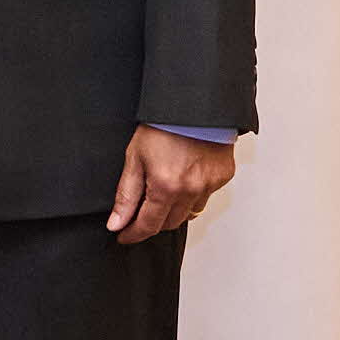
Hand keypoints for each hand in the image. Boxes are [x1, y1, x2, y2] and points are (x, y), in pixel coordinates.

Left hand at [106, 125, 234, 243]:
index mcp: (166, 187)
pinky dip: (193, 195)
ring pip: (189, 213)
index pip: (148, 226)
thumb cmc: (164, 124)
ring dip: (174, 210)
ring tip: (163, 194)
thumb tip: (116, 223)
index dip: (133, 234)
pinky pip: (205, 197)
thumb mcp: (135, 157)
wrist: (194, 104)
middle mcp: (190, 191)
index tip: (124, 235)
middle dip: (152, 222)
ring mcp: (209, 185)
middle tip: (140, 213)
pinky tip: (185, 179)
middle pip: (169, 224)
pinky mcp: (223, 177)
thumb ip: (126, 195)